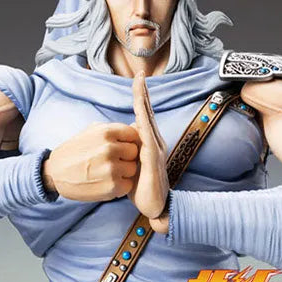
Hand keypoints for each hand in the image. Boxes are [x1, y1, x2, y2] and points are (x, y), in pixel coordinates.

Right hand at [42, 122, 138, 201]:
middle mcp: (109, 148)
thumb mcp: (91, 131)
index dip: (127, 142)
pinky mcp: (111, 186)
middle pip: (134, 152)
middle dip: (125, 157)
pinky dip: (119, 186)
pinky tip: (105, 182)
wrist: (54, 174)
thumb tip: (137, 127)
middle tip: (111, 161)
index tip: (119, 148)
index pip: (133, 134)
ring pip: (132, 169)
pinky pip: (127, 185)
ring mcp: (111, 168)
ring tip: (106, 172)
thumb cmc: (75, 151)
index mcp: (106, 132)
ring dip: (123, 172)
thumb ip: (113, 130)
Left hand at [129, 72, 168, 228]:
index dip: (141, 97)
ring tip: (140, 87)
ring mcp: (155, 150)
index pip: (143, 114)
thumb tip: (126, 132)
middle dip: (143, 93)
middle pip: (147, 112)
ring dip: (144, 103)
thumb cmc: (142, 186)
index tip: (138, 78)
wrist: (155, 207)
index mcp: (148, 141)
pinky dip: (144, 125)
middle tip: (140, 74)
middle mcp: (155, 142)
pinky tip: (140, 115)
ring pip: (148, 121)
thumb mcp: (132, 163)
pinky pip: (147, 139)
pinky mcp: (153, 161)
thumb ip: (130, 147)